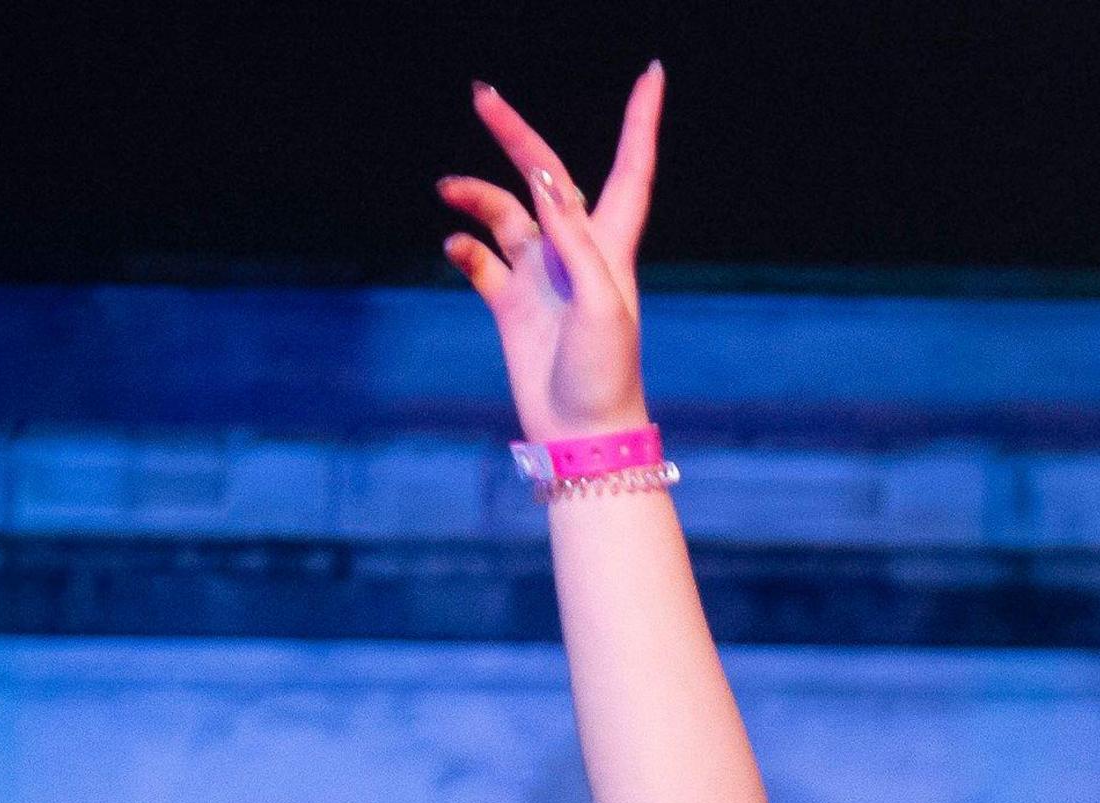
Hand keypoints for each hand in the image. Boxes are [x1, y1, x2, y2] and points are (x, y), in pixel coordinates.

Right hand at [441, 66, 664, 442]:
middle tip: (482, 95)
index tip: (653, 72)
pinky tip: (455, 246)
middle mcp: (574, 251)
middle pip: (544, 175)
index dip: (641, 120)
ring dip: (474, 196)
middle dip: (515, 135)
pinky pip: (480, 260)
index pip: (631, 167)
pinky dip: (464, 246)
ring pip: (503, 214)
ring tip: (446, 189)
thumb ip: (572, 237)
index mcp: (609, 244)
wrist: (581, 433)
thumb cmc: (606, 371)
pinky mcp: (511, 304)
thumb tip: (542, 179)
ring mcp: (540, 276)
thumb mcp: (600, 300)